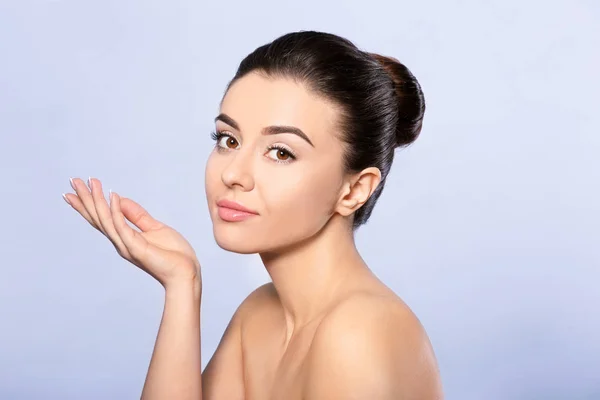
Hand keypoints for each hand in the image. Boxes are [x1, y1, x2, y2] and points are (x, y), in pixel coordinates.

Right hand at [63, 177, 200, 290]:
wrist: (186, 273)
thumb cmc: (173, 254)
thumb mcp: (154, 228)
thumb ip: (137, 215)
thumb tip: (120, 199)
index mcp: (124, 238)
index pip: (102, 219)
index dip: (88, 204)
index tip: (74, 190)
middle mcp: (121, 242)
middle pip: (98, 218)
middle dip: (86, 199)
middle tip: (73, 181)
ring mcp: (127, 245)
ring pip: (106, 220)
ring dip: (97, 201)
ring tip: (91, 183)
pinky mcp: (136, 248)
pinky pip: (123, 227)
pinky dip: (116, 211)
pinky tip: (112, 196)